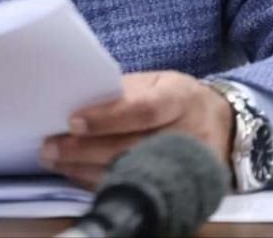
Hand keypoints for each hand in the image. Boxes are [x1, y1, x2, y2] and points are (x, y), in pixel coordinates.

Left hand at [39, 71, 232, 188]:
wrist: (221, 124)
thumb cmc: (177, 98)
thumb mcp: (158, 83)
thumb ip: (124, 91)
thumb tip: (77, 101)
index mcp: (180, 98)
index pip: (143, 110)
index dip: (107, 117)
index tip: (73, 121)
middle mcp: (187, 134)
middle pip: (132, 147)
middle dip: (86, 149)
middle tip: (51, 147)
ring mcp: (189, 166)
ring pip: (132, 172)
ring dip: (86, 169)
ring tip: (56, 161)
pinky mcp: (185, 189)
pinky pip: (137, 189)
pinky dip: (102, 183)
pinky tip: (77, 174)